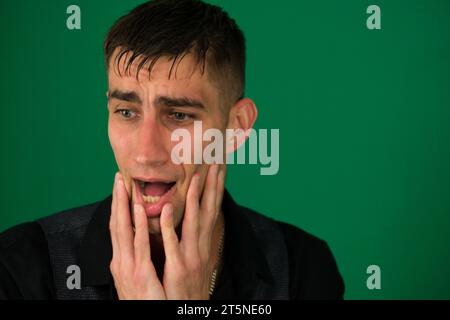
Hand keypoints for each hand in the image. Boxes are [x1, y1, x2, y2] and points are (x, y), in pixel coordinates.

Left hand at [109, 164, 224, 299]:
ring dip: (196, 198)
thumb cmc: (188, 286)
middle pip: (209, 210)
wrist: (190, 312)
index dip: (216, 188)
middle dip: (213, 185)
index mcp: (203, 243)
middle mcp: (201, 246)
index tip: (219, 167)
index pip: (211, 209)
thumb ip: (192, 239)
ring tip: (196, 176)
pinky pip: (174, 244)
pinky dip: (170, 226)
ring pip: (195, 221)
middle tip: (217, 162)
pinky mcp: (178, 268)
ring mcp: (191, 257)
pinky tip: (167, 209)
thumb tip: (192, 219)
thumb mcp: (195, 259)